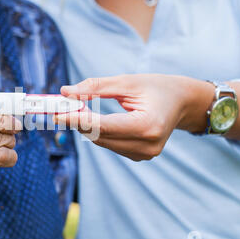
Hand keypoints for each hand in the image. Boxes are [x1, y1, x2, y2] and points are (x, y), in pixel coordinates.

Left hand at [54, 74, 213, 160]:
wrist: (183, 102)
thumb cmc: (157, 87)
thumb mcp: (127, 81)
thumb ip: (95, 87)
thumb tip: (66, 92)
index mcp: (147, 126)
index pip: (103, 126)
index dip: (77, 121)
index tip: (56, 114)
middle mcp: (147, 145)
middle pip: (100, 136)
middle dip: (78, 122)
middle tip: (60, 107)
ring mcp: (145, 154)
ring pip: (102, 142)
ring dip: (86, 127)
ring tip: (76, 110)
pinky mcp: (141, 156)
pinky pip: (111, 145)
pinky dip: (99, 133)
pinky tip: (94, 120)